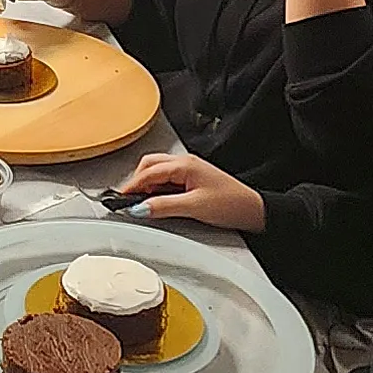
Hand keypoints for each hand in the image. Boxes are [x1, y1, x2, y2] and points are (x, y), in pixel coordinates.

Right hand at [114, 152, 265, 231]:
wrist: (254, 210)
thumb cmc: (231, 204)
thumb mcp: (193, 207)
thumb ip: (163, 206)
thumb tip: (140, 208)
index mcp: (183, 165)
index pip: (148, 173)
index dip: (131, 186)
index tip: (119, 199)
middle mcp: (185, 163)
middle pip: (149, 166)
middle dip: (137, 181)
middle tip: (129, 200)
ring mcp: (189, 170)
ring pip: (158, 171)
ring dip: (147, 185)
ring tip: (143, 203)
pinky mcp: (193, 179)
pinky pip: (168, 178)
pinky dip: (158, 188)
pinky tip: (158, 201)